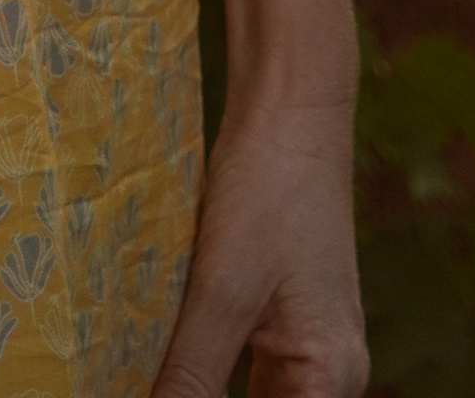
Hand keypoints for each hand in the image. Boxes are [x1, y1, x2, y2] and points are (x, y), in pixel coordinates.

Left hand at [149, 97, 368, 397]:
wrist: (289, 106)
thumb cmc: (269, 189)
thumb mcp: (222, 291)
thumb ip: (190, 378)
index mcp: (330, 380)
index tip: (161, 391)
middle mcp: (328, 375)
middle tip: (144, 379)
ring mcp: (305, 347)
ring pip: (248, 397)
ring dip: (197, 388)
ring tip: (144, 369)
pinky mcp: (280, 319)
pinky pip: (238, 368)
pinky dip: (200, 369)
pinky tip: (158, 358)